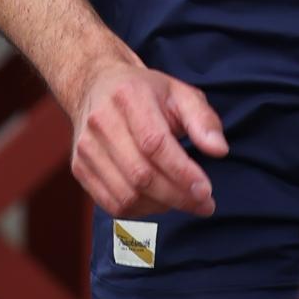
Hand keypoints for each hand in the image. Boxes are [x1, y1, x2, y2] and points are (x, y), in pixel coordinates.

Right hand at [70, 51, 227, 218]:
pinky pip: (111, 204)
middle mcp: (101, 122)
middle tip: (204, 204)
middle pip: (140, 174)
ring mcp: (86, 148)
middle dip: (178, 196)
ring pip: (126, 195)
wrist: (96, 87)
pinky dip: (140, 211)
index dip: (182, 173)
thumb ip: (203, 120)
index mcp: (129, 97)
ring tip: (182, 200)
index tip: (206, 191)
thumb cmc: (146, 93)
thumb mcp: (181, 94)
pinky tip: (158, 201)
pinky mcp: (79, 168)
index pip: (154, 144)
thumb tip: (219, 150)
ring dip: (161, 206)